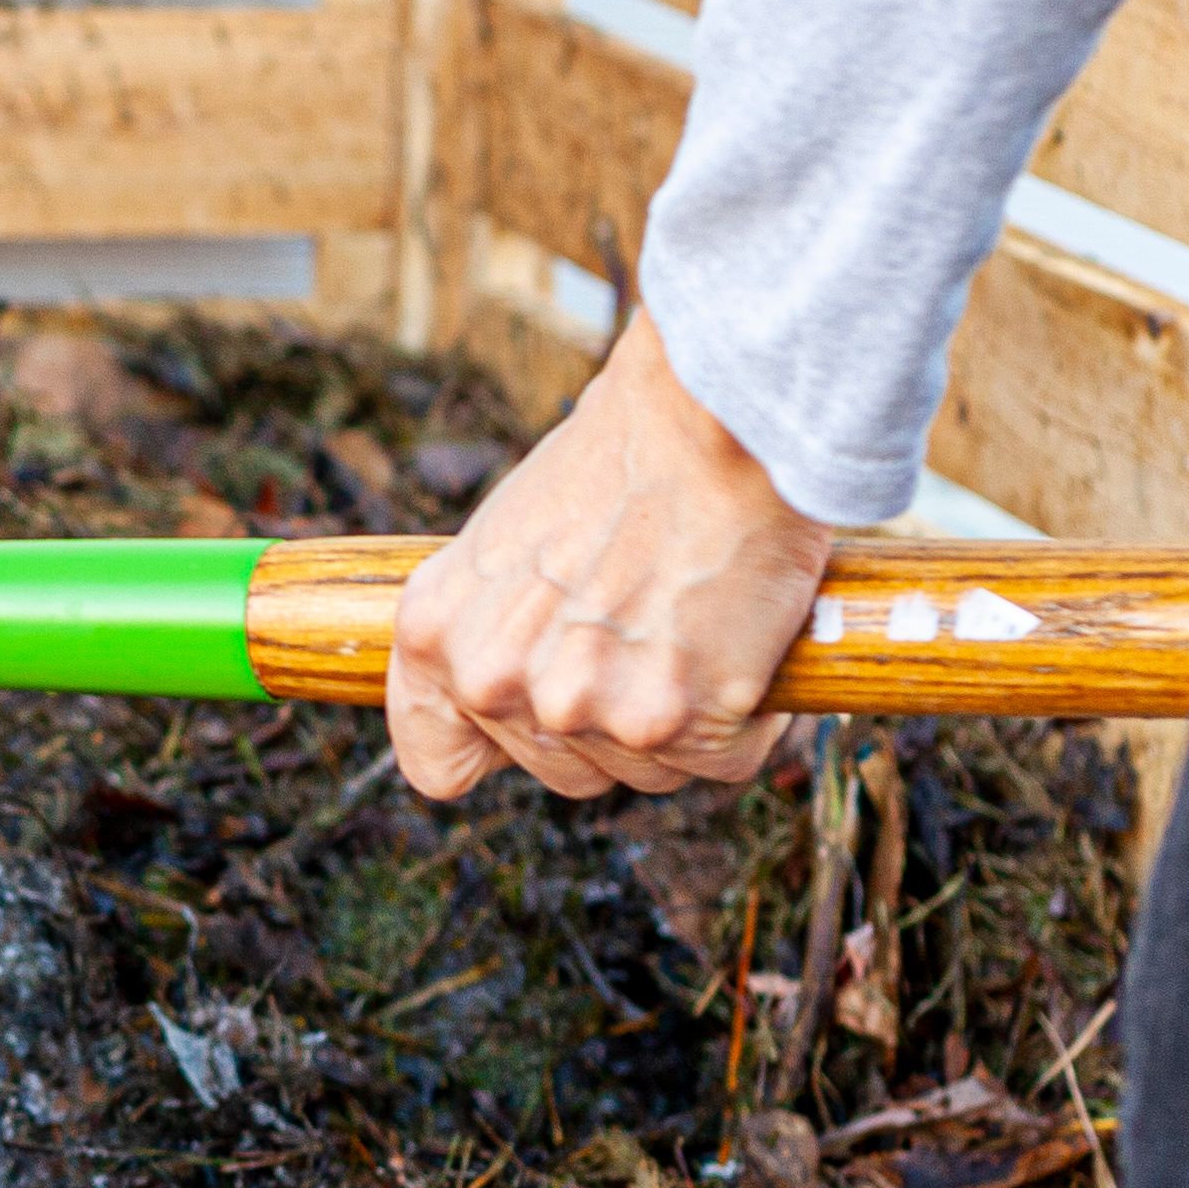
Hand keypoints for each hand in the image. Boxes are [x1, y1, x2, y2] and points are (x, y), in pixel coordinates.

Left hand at [387, 314, 834, 799]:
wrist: (708, 414)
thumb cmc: (623, 460)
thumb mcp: (508, 543)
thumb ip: (499, 627)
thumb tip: (526, 692)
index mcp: (435, 637)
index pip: (440, 764)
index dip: (503, 749)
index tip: (548, 718)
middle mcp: (492, 681)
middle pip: (565, 771)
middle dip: (615, 724)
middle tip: (654, 634)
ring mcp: (577, 706)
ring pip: (648, 773)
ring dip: (687, 721)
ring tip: (699, 623)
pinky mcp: (668, 718)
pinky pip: (726, 760)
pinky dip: (753, 718)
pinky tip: (748, 643)